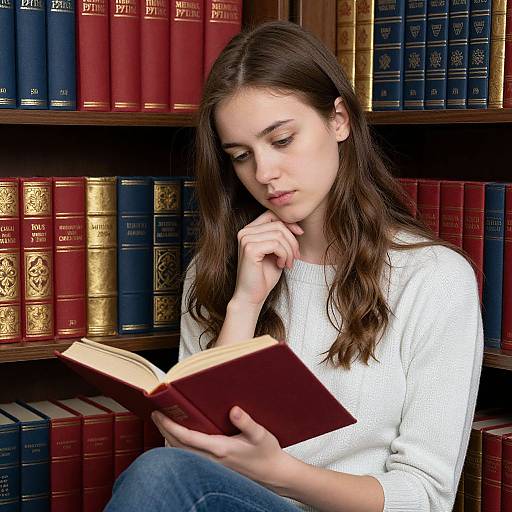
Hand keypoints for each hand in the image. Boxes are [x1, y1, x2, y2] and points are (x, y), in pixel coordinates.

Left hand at [151, 406, 294, 491]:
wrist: (273, 474)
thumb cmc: (266, 453)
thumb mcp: (260, 434)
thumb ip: (246, 422)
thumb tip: (234, 410)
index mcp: (220, 449)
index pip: (187, 438)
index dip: (171, 426)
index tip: (160, 414)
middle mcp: (211, 460)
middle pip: (178, 446)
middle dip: (164, 429)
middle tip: (155, 413)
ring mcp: (210, 466)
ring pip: (181, 453)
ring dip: (169, 438)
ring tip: (164, 422)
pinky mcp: (212, 467)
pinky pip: (188, 457)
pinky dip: (178, 446)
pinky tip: (179, 437)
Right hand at [233, 210, 302, 307]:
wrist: (252, 296)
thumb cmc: (264, 276)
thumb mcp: (275, 252)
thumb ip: (281, 237)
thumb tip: (296, 226)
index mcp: (249, 230)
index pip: (272, 215)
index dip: (289, 223)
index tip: (300, 234)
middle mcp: (244, 232)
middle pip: (278, 225)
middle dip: (292, 241)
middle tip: (295, 257)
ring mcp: (246, 239)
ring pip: (279, 234)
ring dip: (289, 250)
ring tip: (288, 263)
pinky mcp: (250, 249)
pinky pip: (276, 244)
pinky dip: (284, 255)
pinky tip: (282, 265)